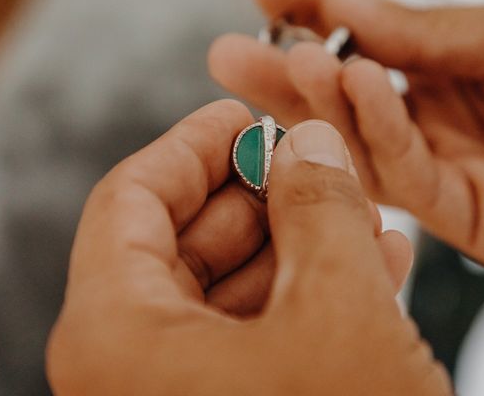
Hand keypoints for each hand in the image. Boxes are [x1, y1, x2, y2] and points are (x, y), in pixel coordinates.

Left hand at [46, 100, 449, 394]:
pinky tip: (366, 264)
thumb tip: (311, 143)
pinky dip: (306, 294)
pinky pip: (257, 336)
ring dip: (294, 242)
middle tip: (309, 160)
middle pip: (179, 241)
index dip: (190, 144)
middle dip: (254, 193)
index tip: (241, 113)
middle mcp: (129, 369)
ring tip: (352, 207)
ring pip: (227, 290)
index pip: (130, 197)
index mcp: (117, 333)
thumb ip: (319, 206)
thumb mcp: (340, 309)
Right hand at [209, 0, 483, 274]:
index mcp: (447, 66)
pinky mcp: (457, 219)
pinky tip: (353, 85)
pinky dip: (375, 131)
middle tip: (228, 50)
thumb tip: (343, 9)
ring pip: (356, 143)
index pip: (364, 38)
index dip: (316, 11)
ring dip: (315, 101)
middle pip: (341, 99)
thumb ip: (427, 34)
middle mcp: (432, 119)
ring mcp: (441, 170)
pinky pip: (403, 176)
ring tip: (278, 60)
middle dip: (284, 71)